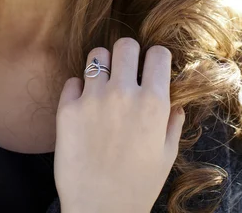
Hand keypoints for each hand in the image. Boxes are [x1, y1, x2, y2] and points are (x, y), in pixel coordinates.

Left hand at [53, 37, 184, 212]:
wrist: (99, 210)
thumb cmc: (137, 185)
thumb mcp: (166, 154)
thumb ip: (172, 121)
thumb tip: (174, 100)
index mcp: (153, 103)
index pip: (157, 53)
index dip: (156, 58)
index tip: (151, 67)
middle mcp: (123, 93)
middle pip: (125, 44)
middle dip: (128, 54)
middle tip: (126, 70)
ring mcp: (93, 98)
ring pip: (96, 55)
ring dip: (102, 66)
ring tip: (102, 83)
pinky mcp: (68, 108)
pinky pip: (73, 80)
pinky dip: (79, 89)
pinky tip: (84, 106)